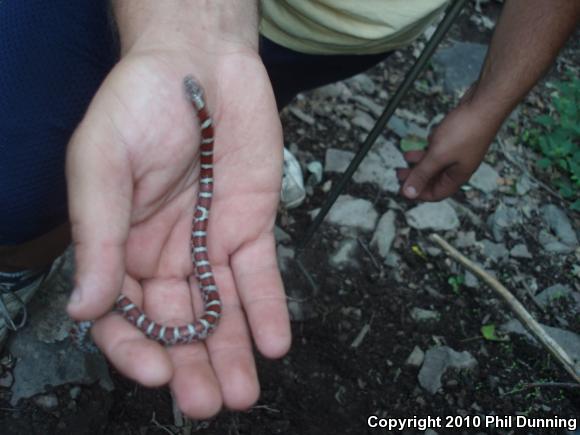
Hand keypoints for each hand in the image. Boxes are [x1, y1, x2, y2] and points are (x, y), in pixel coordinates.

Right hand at [66, 46, 290, 417]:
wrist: (199, 62)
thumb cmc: (138, 102)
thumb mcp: (102, 163)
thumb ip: (97, 235)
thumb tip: (85, 308)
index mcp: (119, 244)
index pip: (122, 312)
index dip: (136, 348)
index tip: (158, 374)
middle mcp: (164, 251)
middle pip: (177, 321)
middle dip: (192, 364)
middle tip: (207, 404)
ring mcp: (210, 240)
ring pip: (221, 308)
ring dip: (232, 350)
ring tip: (242, 393)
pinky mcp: (252, 224)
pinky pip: (259, 274)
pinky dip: (268, 309)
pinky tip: (273, 343)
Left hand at [398, 90, 501, 200]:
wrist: (484, 103)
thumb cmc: (467, 129)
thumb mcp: (437, 156)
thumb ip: (421, 174)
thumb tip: (409, 193)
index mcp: (457, 176)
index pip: (436, 194)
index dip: (418, 194)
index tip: (402, 189)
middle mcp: (459, 166)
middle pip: (434, 179)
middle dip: (416, 177)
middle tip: (400, 173)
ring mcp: (458, 152)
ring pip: (435, 163)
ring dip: (419, 161)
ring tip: (406, 156)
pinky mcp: (457, 139)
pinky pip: (439, 149)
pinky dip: (428, 149)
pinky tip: (421, 144)